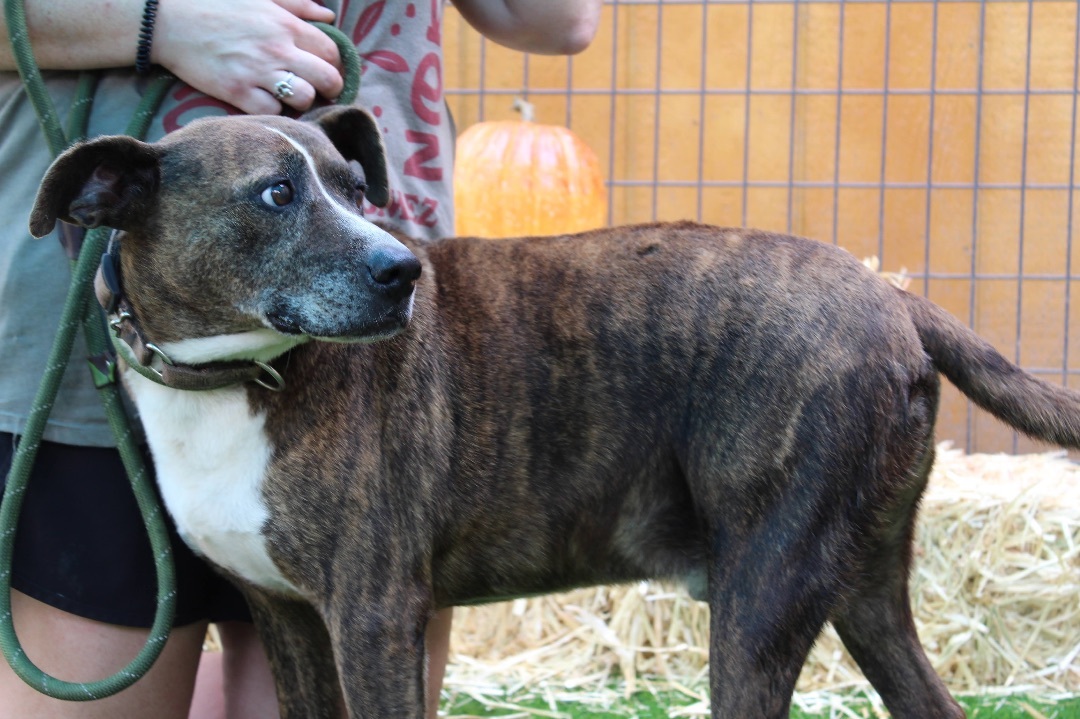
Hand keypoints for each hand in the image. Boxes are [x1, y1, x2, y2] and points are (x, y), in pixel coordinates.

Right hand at [152, 0, 343, 114]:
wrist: (169, 21)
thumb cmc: (216, 5)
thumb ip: (296, 4)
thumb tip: (328, 16)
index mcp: (286, 25)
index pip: (331, 52)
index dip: (334, 64)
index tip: (325, 69)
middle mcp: (278, 49)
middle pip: (327, 79)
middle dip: (330, 88)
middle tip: (319, 91)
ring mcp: (258, 72)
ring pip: (304, 98)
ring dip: (302, 101)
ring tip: (291, 97)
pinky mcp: (237, 92)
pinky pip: (272, 112)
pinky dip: (273, 111)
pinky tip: (265, 102)